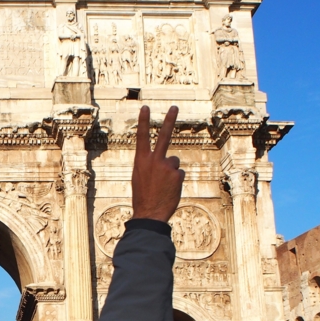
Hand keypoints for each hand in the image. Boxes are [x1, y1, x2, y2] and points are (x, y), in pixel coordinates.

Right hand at [132, 105, 183, 222]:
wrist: (149, 213)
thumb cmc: (143, 197)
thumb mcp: (140, 178)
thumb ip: (151, 165)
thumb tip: (168, 161)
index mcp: (140, 161)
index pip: (142, 137)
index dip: (144, 121)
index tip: (145, 107)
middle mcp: (154, 160)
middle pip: (164, 136)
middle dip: (169, 120)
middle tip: (174, 107)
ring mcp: (167, 166)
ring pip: (174, 162)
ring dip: (171, 172)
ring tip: (163, 186)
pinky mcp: (177, 174)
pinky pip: (179, 174)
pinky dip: (176, 181)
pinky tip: (169, 190)